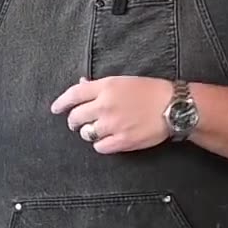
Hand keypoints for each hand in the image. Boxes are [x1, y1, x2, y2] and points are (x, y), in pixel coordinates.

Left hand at [51, 76, 175, 153]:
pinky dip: (101, 144)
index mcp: (105, 87)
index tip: (55, 109)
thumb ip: (99, 85)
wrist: (172, 106)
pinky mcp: (122, 141)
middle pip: (75, 118)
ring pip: (86, 133)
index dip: (61, 103)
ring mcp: (112, 125)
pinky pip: (99, 147)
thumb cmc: (150, 91)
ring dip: (89, 132)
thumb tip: (81, 84)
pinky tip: (108, 139)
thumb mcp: (123, 81)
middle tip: (78, 122)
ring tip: (99, 129)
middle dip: (74, 121)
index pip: (73, 95)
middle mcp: (105, 106)